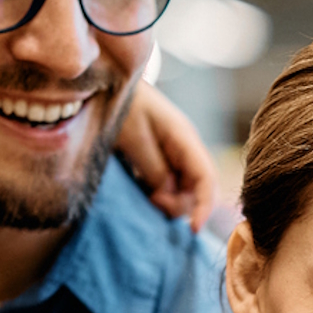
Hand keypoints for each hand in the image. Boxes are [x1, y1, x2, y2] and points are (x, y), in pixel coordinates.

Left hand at [117, 85, 217, 232]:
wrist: (106, 82)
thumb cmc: (120, 105)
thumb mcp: (132, 137)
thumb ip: (153, 167)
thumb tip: (168, 195)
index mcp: (184, 138)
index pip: (206, 178)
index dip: (204, 206)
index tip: (192, 230)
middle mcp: (185, 147)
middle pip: (198, 188)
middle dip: (180, 204)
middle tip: (151, 201)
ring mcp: (174, 153)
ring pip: (183, 189)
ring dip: (168, 199)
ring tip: (145, 195)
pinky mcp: (161, 157)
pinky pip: (169, 183)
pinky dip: (159, 193)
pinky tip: (143, 189)